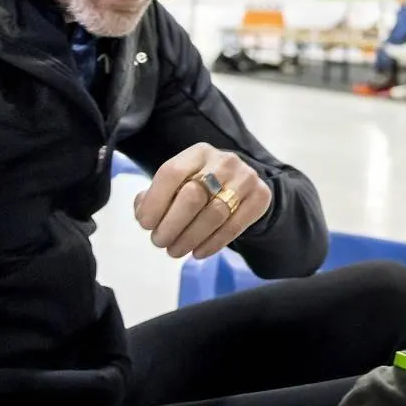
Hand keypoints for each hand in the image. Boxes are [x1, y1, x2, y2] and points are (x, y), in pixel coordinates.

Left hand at [132, 142, 271, 259]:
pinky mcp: (260, 197)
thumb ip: (154, 196)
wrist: (241, 185)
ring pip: (214, 214)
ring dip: (190, 238)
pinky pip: (234, 225)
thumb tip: (145, 215)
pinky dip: (213, 243)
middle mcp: (224, 161)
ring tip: (175, 251)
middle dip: (171, 225)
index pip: (172, 172)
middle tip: (160, 242)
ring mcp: (245, 177)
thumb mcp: (177, 183)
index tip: (145, 225)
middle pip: (193, 195)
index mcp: (198, 153)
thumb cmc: (199, 185)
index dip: (155, 201)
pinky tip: (198, 252)